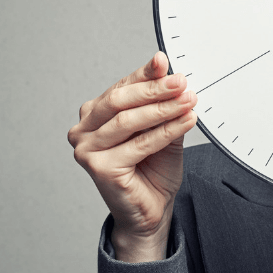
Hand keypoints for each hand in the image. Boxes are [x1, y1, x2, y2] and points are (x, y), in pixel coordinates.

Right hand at [68, 52, 197, 261]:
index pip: (121, 87)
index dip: (144, 74)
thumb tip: (167, 72)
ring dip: (163, 108)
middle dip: (154, 89)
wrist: (152, 210)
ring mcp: (87, 150)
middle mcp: (83, 130)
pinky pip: (140, 144)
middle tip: (181, 82)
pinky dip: (166, 130)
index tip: (165, 62)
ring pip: (129, 121)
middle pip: (119, 101)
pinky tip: (186, 121)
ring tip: (189, 100)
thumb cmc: (152, 169)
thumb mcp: (159, 127)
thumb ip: (160, 102)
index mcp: (93, 115)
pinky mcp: (100, 168)